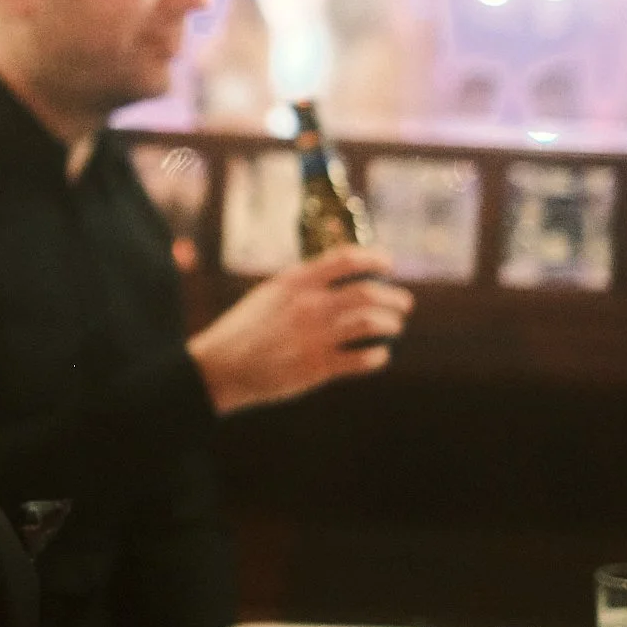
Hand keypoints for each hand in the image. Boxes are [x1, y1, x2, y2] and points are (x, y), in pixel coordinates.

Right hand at [187, 244, 414, 414]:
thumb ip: (301, 285)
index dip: (374, 259)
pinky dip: (378, 356)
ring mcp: (315, 337)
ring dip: (391, 323)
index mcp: (296, 282)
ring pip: (372, 322)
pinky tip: (379, 355)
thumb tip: (334, 277)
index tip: (388, 264)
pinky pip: (362, 359)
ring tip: (395, 326)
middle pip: (367, 292)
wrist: (222, 367)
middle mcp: (309, 305)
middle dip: (394, 297)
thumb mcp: (268, 294)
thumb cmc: (244, 329)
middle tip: (404, 302)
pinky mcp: (318, 367)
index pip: (346, 259)